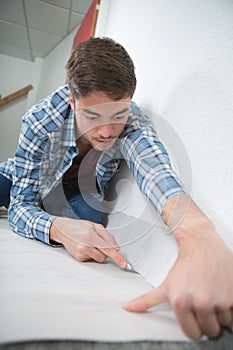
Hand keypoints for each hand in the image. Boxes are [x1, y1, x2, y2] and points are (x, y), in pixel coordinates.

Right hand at [50, 217, 126, 267]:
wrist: (62, 230)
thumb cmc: (78, 226)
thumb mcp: (95, 226)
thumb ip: (107, 236)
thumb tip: (116, 247)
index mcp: (91, 236)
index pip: (108, 249)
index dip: (117, 257)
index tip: (123, 264)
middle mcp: (85, 246)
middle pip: (105, 256)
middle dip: (105, 250)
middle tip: (98, 241)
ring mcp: (81, 254)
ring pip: (99, 258)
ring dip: (98, 252)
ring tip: (90, 243)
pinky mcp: (78, 258)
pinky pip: (92, 259)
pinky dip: (91, 254)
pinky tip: (84, 246)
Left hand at [123, 196, 232, 338]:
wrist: (201, 244)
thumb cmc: (185, 263)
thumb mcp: (165, 284)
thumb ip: (146, 300)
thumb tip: (128, 308)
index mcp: (181, 303)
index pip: (192, 333)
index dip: (193, 327)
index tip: (194, 319)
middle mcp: (201, 302)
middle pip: (209, 330)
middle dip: (207, 320)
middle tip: (203, 303)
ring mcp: (219, 300)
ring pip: (223, 322)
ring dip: (219, 312)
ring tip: (211, 294)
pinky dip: (230, 306)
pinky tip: (220, 292)